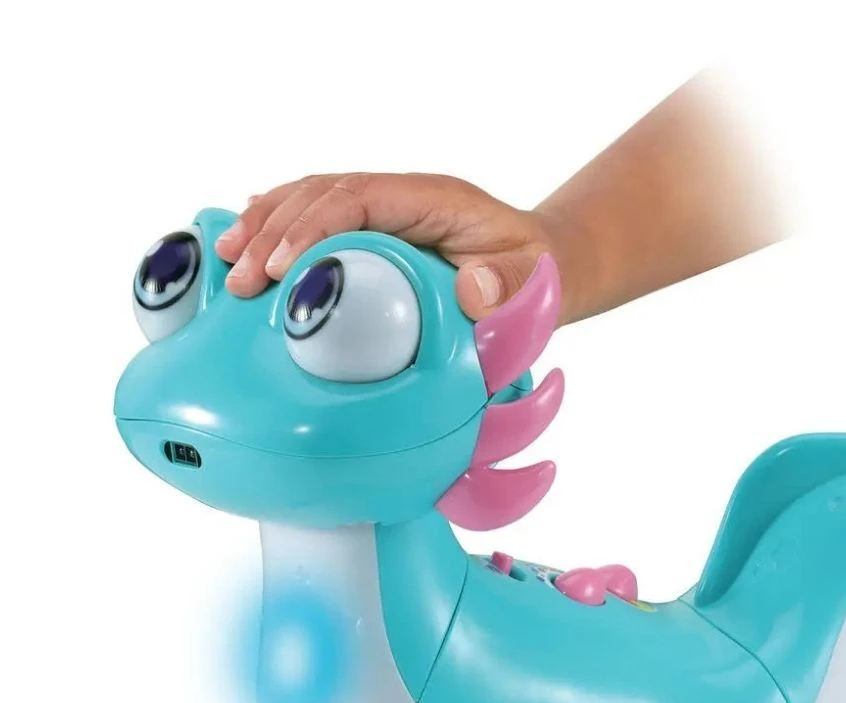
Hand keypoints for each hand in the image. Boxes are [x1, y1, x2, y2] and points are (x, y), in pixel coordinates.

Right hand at [215, 172, 569, 320]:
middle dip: (274, 231)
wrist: (541, 264)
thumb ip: (508, 285)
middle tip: (241, 276)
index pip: (358, 198)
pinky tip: (246, 241)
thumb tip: (471, 288)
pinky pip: (319, 220)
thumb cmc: (533, 271)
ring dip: (265, 227)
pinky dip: (280, 228)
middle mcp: (400, 196)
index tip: (284, 267)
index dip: (315, 227)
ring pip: (310, 201)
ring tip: (228, 259)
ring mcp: (384, 211)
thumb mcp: (532, 279)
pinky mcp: (374, 231)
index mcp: (431, 200)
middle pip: (322, 195)